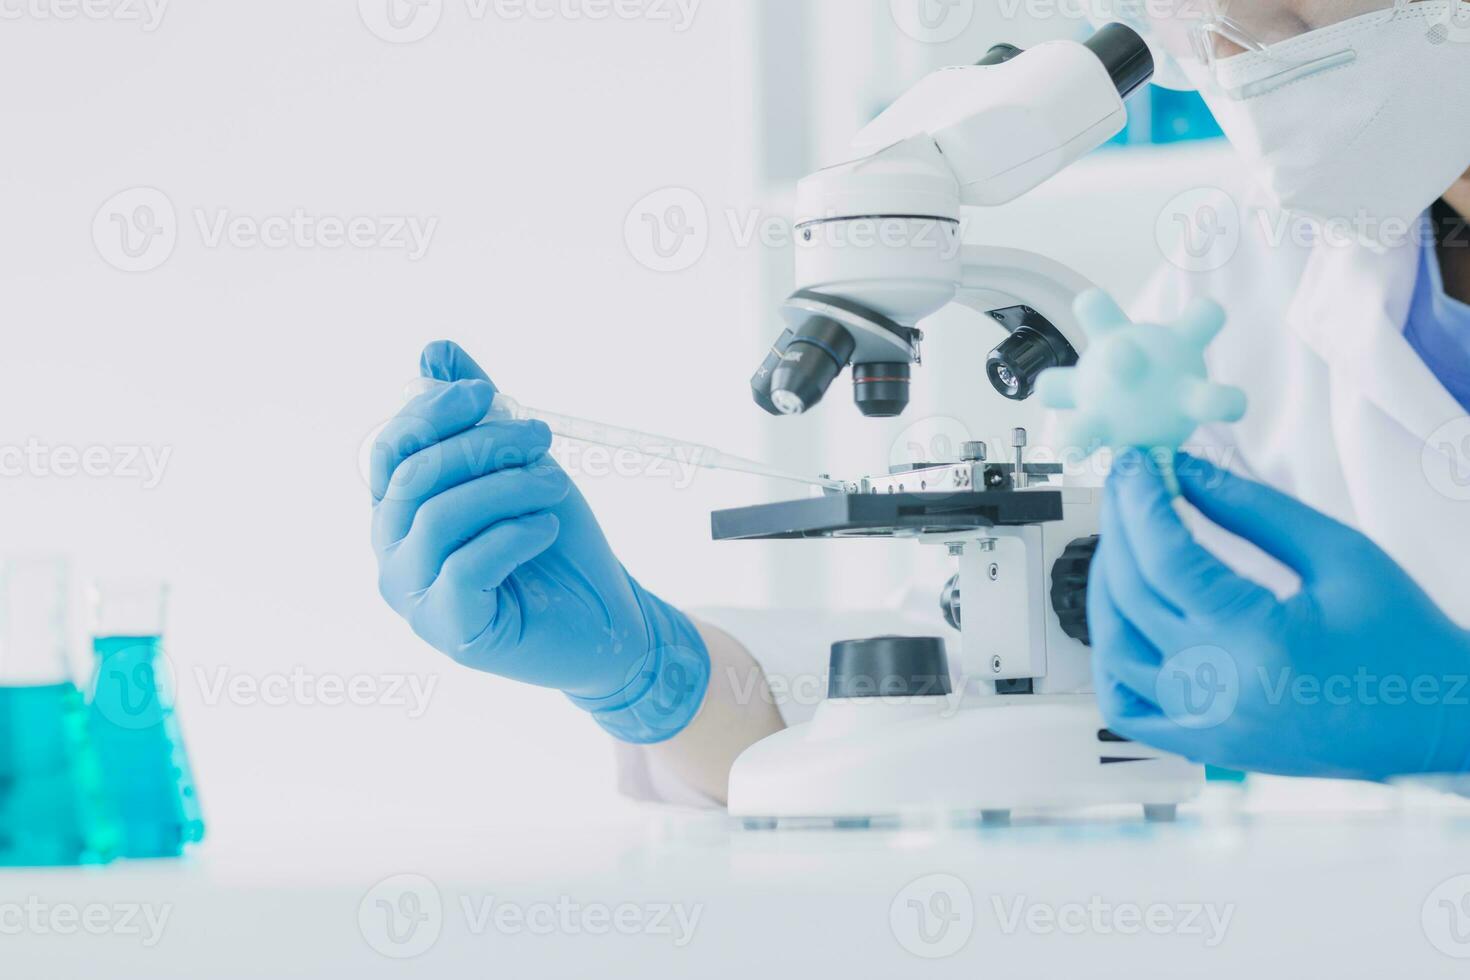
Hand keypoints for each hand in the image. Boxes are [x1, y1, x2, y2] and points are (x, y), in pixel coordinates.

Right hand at [369, 341, 708, 743]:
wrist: (605, 618)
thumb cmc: (555, 542)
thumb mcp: (517, 465)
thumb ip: (476, 415)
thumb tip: (435, 349)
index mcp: (399, 511)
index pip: (390, 450)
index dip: (431, 413)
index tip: (486, 393)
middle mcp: (393, 554)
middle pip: (414, 478)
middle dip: (480, 445)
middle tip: (541, 437)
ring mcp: (415, 598)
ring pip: (439, 518)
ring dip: (506, 488)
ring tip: (554, 483)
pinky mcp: (451, 631)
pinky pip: (465, 566)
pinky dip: (512, 535)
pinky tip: (545, 528)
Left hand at [1089, 451, 1469, 780]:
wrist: (1441, 717)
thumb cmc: (1404, 638)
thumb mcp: (1339, 553)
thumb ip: (1254, 509)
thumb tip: (1185, 470)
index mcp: (1257, 639)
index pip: (1165, 557)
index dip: (1140, 500)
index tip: (1133, 463)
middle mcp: (1220, 689)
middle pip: (1130, 595)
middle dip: (1119, 527)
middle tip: (1126, 485)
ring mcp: (1208, 725)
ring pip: (1115, 649)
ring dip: (1106, 587)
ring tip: (1124, 540)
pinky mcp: (1209, 745)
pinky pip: (1129, 708)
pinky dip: (1111, 662)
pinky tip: (1123, 618)